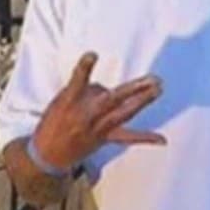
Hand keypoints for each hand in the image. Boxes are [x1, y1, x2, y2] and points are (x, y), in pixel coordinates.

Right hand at [30, 52, 163, 171]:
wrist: (48, 155)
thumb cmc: (53, 123)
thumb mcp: (60, 101)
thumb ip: (83, 91)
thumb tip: (105, 88)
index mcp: (70, 102)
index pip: (77, 81)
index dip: (84, 68)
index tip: (92, 55)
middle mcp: (86, 116)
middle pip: (111, 100)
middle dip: (132, 89)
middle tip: (151, 79)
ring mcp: (97, 128)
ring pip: (124, 114)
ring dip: (142, 101)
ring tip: (158, 89)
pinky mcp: (104, 139)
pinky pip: (127, 138)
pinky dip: (145, 138)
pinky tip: (162, 139)